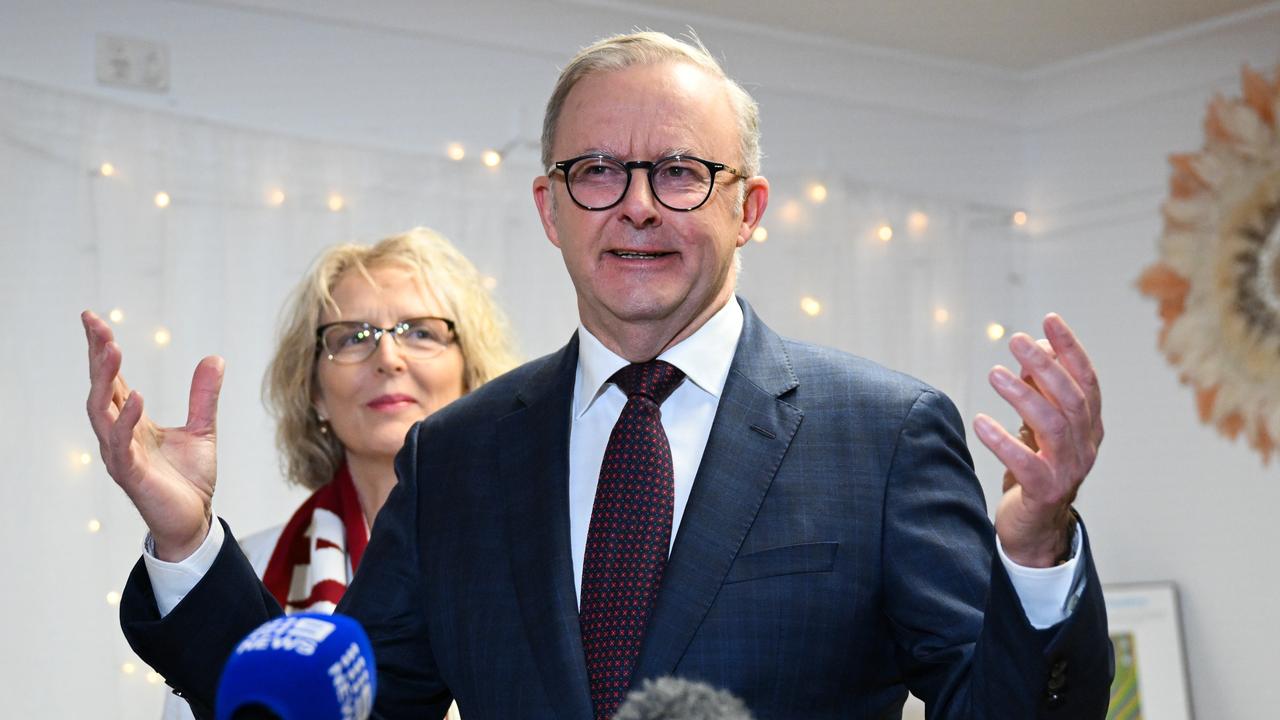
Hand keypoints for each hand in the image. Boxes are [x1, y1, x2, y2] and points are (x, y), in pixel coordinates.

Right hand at [82, 310, 224, 560]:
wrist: (195, 520)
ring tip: (112, 349)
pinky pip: (121, 444)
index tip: (93, 319)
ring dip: (104, 380)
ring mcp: (121, 454)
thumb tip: (214, 358)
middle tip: (96, 326)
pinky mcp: (131, 474)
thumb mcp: (203, 429)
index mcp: (132, 421)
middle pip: (100, 389)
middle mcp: (119, 435)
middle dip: (96, 357)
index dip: (101, 350)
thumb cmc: (189, 479)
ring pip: (101, 412)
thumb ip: (204, 396)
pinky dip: (126, 419)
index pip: (112, 379)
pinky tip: (136, 396)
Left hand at [973, 314, 1102, 567]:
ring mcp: (1069, 470)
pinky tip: (980, 422)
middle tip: (1016, 341)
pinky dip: (1003, 441)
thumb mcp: (1039, 429)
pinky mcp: (1045, 492)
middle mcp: (1086, 445)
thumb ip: (1039, 394)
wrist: (1035, 529)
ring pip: (1054, 425)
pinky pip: (1027, 463)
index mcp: (1089, 426)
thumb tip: (1029, 354)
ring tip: (995, 374)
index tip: (1049, 320)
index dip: (1070, 348)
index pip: (1086, 380)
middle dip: (1045, 365)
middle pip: (1071, 398)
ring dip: (1024, 396)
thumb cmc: (1035, 471)